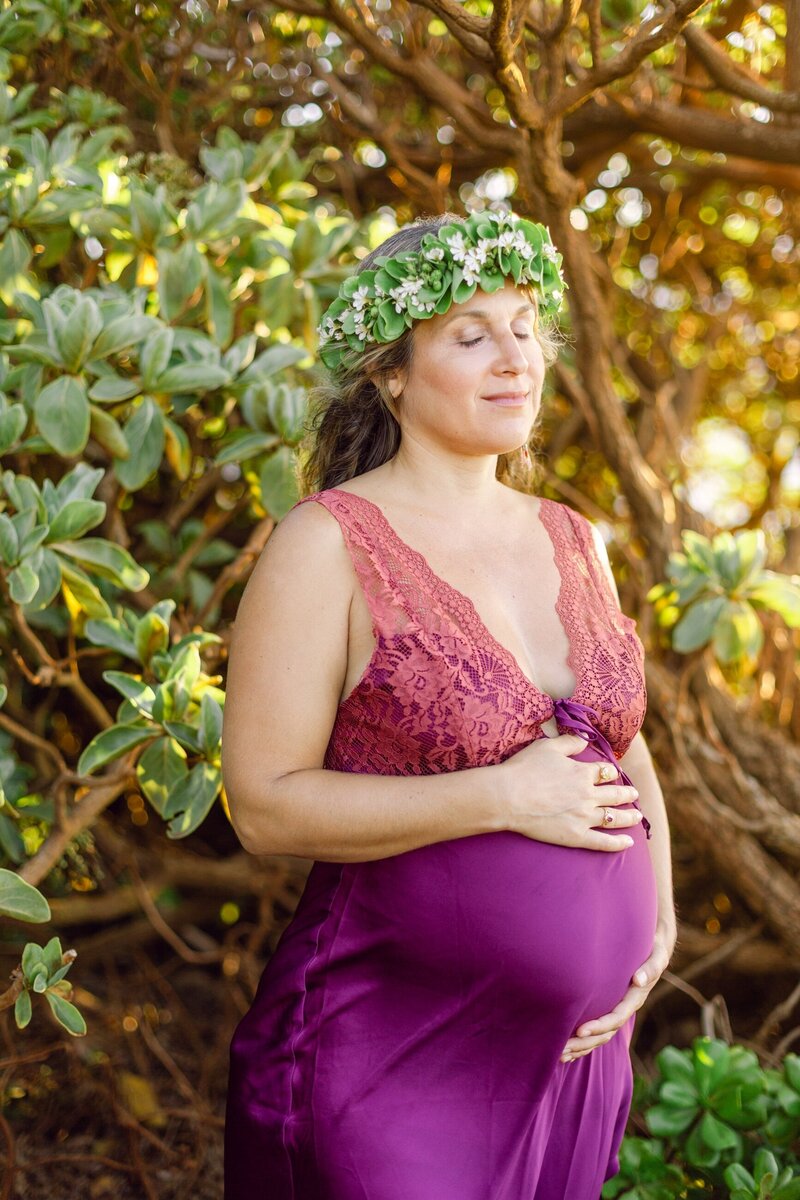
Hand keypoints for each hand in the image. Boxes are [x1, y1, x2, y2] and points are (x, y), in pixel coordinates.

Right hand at [498, 733, 642, 852]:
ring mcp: (584, 817)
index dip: (611, 772)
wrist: (508, 796)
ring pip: (614, 817)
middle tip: (634, 794)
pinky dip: (618, 843)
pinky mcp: (576, 836)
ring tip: (637, 816)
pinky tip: (629, 843)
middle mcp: (588, 795)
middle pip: (615, 794)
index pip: (605, 772)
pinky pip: (602, 842)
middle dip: (627, 794)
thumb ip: (569, 742)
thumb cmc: (524, 769)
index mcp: (582, 773)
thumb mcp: (547, 747)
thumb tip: (584, 739)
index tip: (613, 773)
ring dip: (629, 817)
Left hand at [559, 923, 676, 1062]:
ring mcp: (619, 1011)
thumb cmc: (653, 950)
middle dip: (585, 1043)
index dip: (600, 1026)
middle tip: (563, 1049)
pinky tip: (568, 1051)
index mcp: (635, 998)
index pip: (616, 1017)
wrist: (654, 950)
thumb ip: (651, 968)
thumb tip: (638, 979)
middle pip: (606, 1033)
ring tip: (560, 1055)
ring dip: (582, 1047)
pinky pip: (598, 1032)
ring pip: (601, 1036)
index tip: (580, 1031)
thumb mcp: (657, 957)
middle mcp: (627, 1008)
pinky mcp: (611, 1009)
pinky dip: (584, 1043)